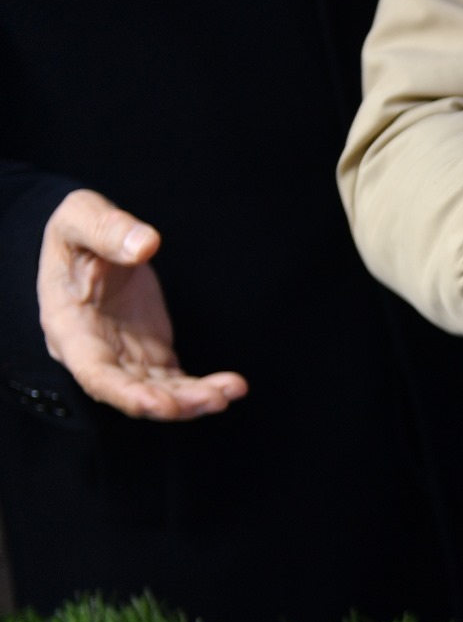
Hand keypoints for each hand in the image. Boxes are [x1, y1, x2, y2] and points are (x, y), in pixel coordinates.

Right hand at [36, 189, 246, 419]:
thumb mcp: (79, 217)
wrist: (90, 247)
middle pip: (132, 392)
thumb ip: (105, 229)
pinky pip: (177, 383)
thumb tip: (146, 245)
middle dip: (171, 403)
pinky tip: (234, 387)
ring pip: (159, 393)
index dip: (125, 393)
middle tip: (213, 400)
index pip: (94, 373)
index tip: (160, 404)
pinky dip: (204, 388)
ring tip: (231, 392)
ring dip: (195, 399)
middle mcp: (96, 354)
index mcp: (70, 327)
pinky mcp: (151, 356)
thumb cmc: (76, 234)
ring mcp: (126, 359)